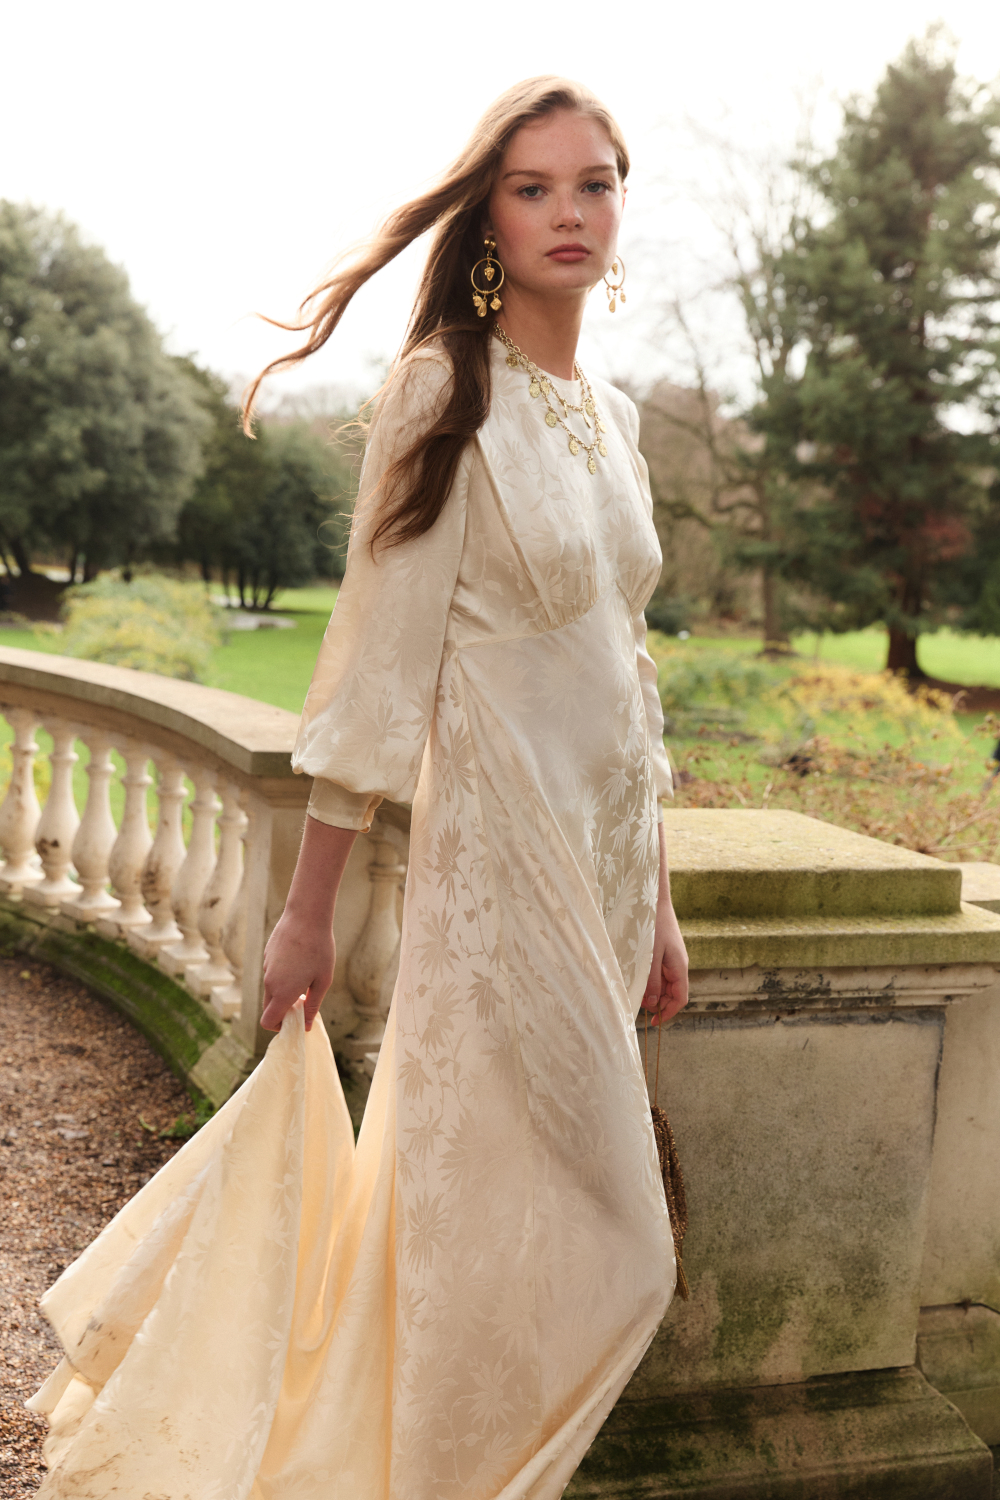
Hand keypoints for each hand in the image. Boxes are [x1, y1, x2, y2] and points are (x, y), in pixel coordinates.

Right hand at [261, 907, 334, 1032]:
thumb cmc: (319, 949)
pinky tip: (300, 960)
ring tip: (306, 975)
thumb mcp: (323, 981)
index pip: (268, 1021)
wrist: (306, 916)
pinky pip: (272, 973)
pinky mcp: (267, 956)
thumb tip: (306, 1026)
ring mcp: (266, 968)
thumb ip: (313, 1005)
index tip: (295, 1020)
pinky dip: (282, 975)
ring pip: (271, 989)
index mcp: (282, 992)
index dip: (279, 1026)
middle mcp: (269, 982)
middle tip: (303, 1000)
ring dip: (284, 991)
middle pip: (268, 1007)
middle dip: (282, 1010)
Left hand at [641, 898, 688, 1026]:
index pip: (680, 999)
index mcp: (679, 968)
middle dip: (657, 1003)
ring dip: (651, 992)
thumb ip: (652, 981)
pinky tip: (637, 977)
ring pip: (664, 985)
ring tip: (634, 989)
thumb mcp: (650, 957)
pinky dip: (649, 980)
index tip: (652, 1022)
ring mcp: (671, 960)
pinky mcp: (664, 954)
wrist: (654, 900)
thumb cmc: (652, 925)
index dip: (668, 1013)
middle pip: (672, 994)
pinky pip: (659, 974)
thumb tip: (653, 1004)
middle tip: (637, 1002)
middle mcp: (678, 966)